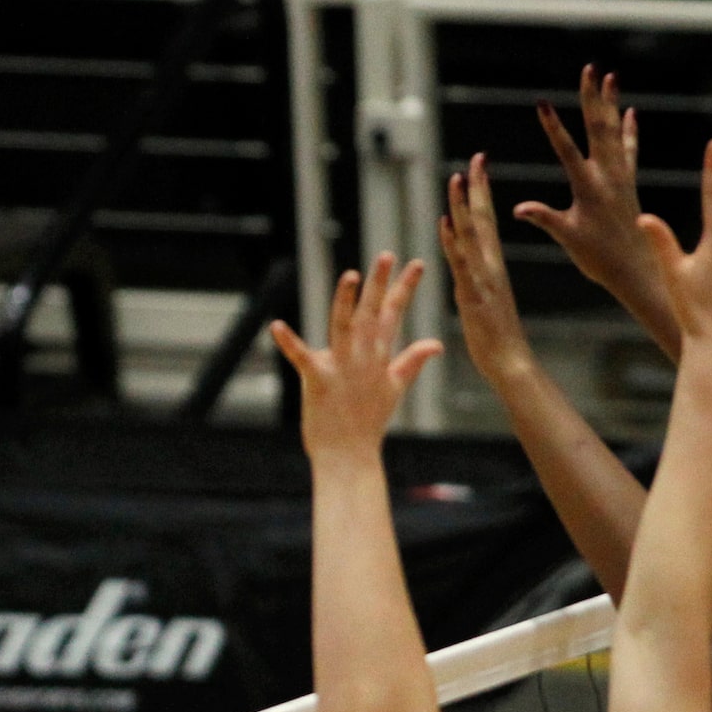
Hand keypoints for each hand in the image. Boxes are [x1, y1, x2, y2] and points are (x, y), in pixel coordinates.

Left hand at [268, 254, 441, 465]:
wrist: (349, 456)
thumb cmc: (368, 423)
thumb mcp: (395, 388)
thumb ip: (413, 361)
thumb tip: (436, 344)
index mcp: (379, 357)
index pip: (393, 315)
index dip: (404, 288)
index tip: (416, 262)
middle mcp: (363, 359)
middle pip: (371, 314)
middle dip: (379, 284)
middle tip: (386, 255)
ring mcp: (341, 368)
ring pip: (344, 328)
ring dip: (346, 302)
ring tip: (351, 276)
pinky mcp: (318, 381)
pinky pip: (302, 357)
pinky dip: (289, 342)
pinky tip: (275, 326)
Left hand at [439, 153, 535, 387]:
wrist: (513, 366)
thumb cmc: (500, 342)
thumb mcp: (485, 306)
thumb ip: (474, 286)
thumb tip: (464, 274)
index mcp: (493, 269)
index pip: (487, 223)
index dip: (482, 195)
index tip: (478, 168)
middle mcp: (491, 268)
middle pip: (483, 220)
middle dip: (478, 188)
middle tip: (476, 158)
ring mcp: (483, 281)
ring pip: (472, 236)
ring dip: (463, 206)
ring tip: (457, 177)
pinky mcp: (473, 297)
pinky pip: (462, 265)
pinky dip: (453, 242)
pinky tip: (446, 222)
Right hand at [514, 67, 669, 329]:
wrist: (635, 270)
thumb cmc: (598, 258)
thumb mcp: (568, 238)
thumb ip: (545, 219)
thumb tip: (518, 209)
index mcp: (589, 188)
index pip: (567, 151)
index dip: (554, 128)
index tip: (543, 104)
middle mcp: (608, 176)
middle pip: (598, 130)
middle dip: (592, 99)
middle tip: (589, 70)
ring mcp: (620, 177)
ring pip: (615, 133)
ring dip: (611, 105)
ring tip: (610, 77)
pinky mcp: (629, 183)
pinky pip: (629, 151)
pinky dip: (628, 132)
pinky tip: (630, 113)